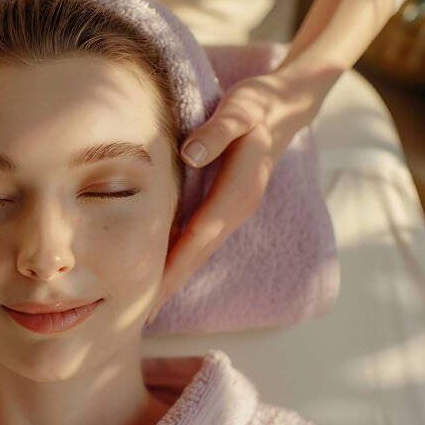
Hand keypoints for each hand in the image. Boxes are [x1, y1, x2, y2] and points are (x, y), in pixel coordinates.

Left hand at [147, 64, 337, 323]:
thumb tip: (190, 155)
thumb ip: (218, 131)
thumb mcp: (241, 108)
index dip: (174, 269)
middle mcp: (237, 208)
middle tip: (138, 320)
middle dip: (170, 287)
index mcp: (239, 191)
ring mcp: (234, 209)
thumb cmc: (258, 104)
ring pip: (199, 250)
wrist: (286, 105)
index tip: (150, 298)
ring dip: (174, 277)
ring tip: (146, 305)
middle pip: (198, 254)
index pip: (199, 238)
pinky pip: (201, 237)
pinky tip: (163, 269)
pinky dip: (181, 257)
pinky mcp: (227, 205)